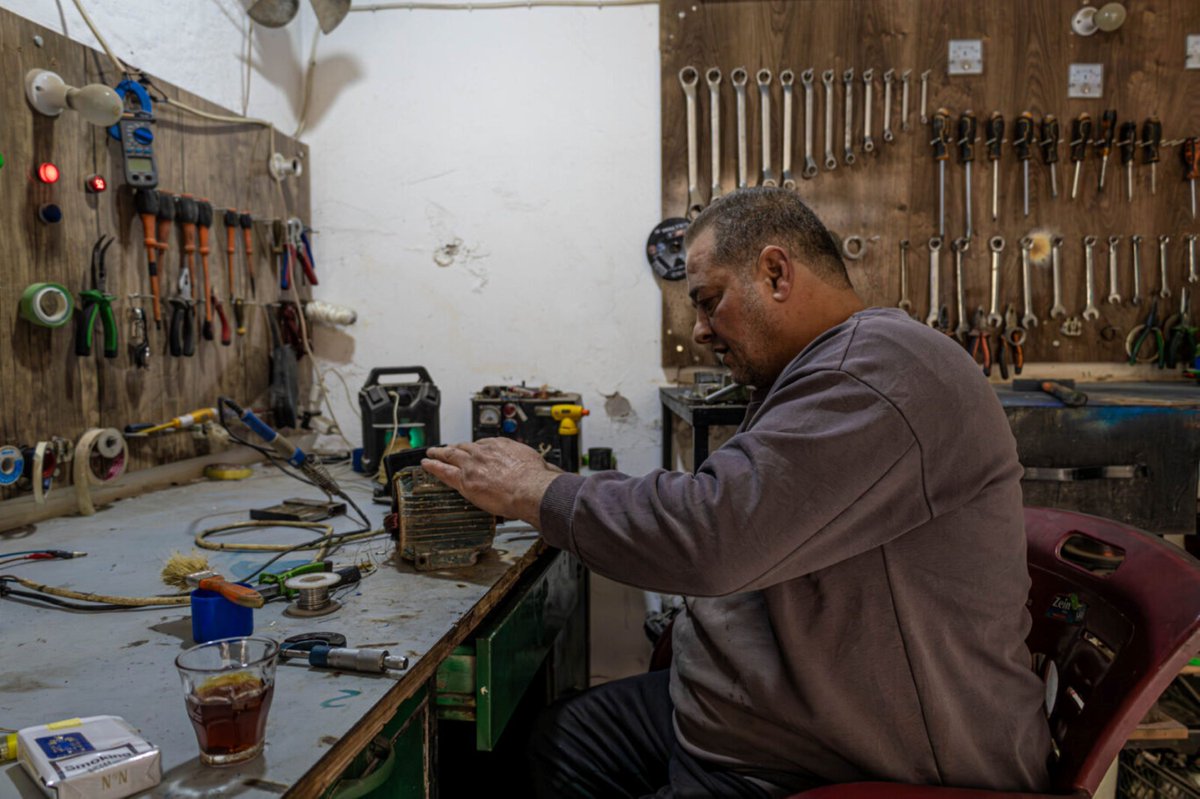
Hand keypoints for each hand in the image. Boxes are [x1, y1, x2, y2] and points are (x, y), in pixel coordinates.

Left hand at [422, 438, 562, 525]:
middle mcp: (486, 452)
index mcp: (503, 446)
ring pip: (451, 455)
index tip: (475, 449)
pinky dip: (433, 466)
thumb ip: (539, 467)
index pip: (485, 444)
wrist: (530, 489)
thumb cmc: (537, 480)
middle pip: (465, 446)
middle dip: (455, 447)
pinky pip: (443, 471)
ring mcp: (473, 465)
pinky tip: (425, 465)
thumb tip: (552, 472)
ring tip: (431, 453)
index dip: (477, 447)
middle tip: (446, 447)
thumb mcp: (540, 465)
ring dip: (440, 453)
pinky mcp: (465, 480)